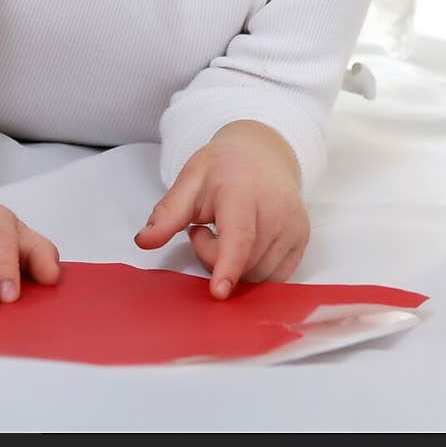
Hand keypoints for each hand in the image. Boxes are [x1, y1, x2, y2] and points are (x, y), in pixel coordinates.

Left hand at [134, 121, 309, 297]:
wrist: (262, 154)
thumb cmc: (223, 168)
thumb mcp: (190, 180)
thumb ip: (167, 213)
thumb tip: (143, 241)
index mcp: (244, 192)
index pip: (239, 236)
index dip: (227, 266)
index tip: (218, 292)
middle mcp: (276, 210)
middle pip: (243, 262)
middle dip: (214, 257)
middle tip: (205, 229)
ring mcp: (294, 227)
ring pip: (258, 275)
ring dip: (235, 266)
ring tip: (227, 232)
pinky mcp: (302, 240)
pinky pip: (275, 277)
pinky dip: (254, 270)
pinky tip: (247, 243)